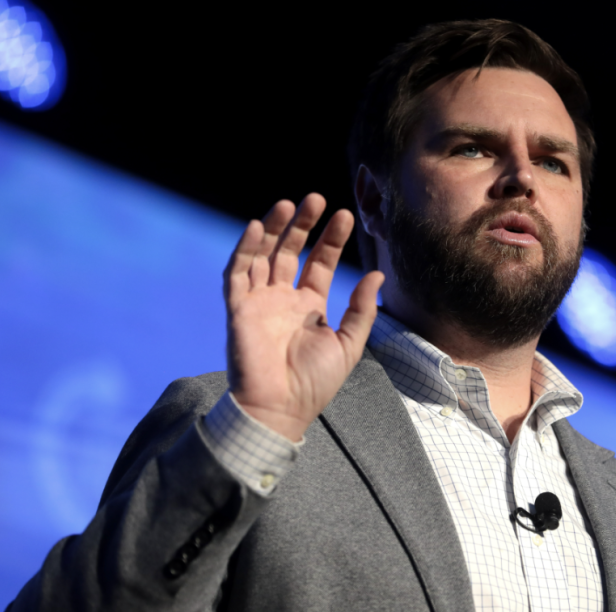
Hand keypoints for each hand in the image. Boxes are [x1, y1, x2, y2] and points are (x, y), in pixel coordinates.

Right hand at [224, 195, 383, 441]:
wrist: (281, 408)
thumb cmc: (314, 383)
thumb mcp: (348, 344)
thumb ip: (361, 310)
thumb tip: (378, 275)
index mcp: (308, 306)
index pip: (318, 263)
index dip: (330, 240)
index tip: (345, 216)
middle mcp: (282, 299)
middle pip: (290, 252)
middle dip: (302, 225)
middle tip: (316, 198)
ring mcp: (259, 302)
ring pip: (263, 255)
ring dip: (274, 229)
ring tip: (289, 203)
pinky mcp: (238, 309)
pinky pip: (238, 273)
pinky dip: (245, 249)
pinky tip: (258, 226)